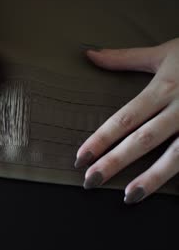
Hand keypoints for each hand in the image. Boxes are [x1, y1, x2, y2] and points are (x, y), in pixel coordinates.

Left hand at [75, 38, 178, 203]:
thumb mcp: (164, 53)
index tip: (80, 158)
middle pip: (144, 139)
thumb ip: (125, 58)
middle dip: (115, 162)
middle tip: (90, 182)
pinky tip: (170, 194)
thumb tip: (89, 55)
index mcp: (164, 88)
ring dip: (152, 178)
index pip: (125, 118)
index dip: (101, 139)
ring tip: (129, 196)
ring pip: (176, 155)